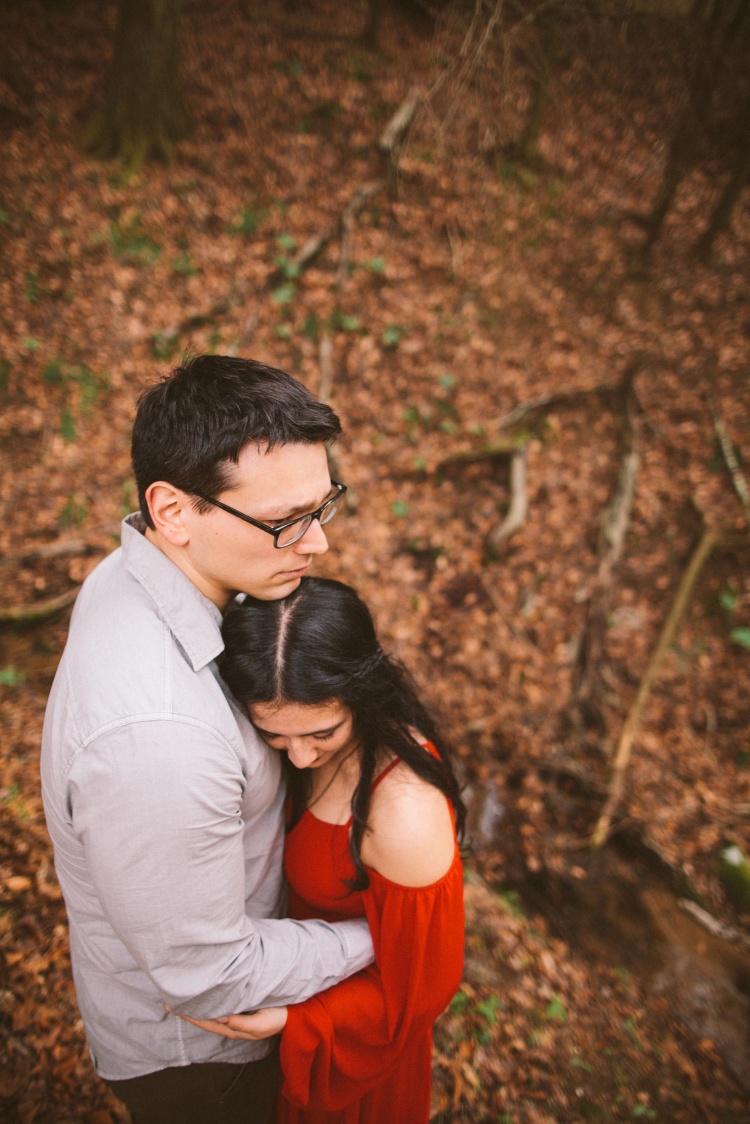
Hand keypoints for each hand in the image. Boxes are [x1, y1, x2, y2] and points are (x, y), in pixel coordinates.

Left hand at [166, 1004, 287, 1040]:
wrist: (294, 1014)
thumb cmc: (277, 1018)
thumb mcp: (260, 1024)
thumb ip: (240, 1023)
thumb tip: (219, 1017)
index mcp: (233, 1028)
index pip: (205, 1021)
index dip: (188, 1014)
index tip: (172, 1006)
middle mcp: (230, 1023)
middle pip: (203, 1016)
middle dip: (187, 1009)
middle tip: (168, 998)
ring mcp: (235, 1015)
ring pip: (210, 1010)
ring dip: (196, 1003)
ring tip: (181, 995)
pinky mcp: (241, 1006)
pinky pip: (219, 1003)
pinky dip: (208, 998)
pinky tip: (203, 992)